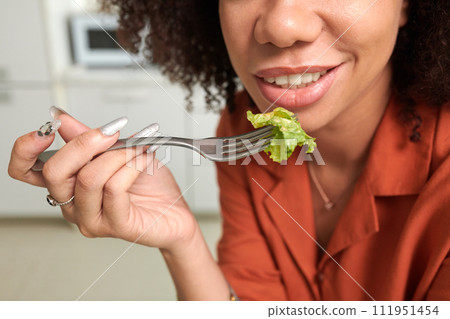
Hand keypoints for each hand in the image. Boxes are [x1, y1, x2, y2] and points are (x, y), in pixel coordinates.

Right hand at [8, 108, 197, 250]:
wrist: (176, 214)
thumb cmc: (149, 186)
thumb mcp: (118, 152)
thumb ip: (88, 138)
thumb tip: (60, 117)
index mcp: (67, 185)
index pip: (25, 172)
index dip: (25, 150)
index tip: (47, 129)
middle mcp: (73, 204)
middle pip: (55, 172)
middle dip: (84, 143)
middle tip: (111, 131)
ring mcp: (92, 218)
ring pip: (88, 178)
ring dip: (118, 154)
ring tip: (139, 147)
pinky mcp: (115, 225)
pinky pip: (115, 189)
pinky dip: (132, 166)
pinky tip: (145, 159)